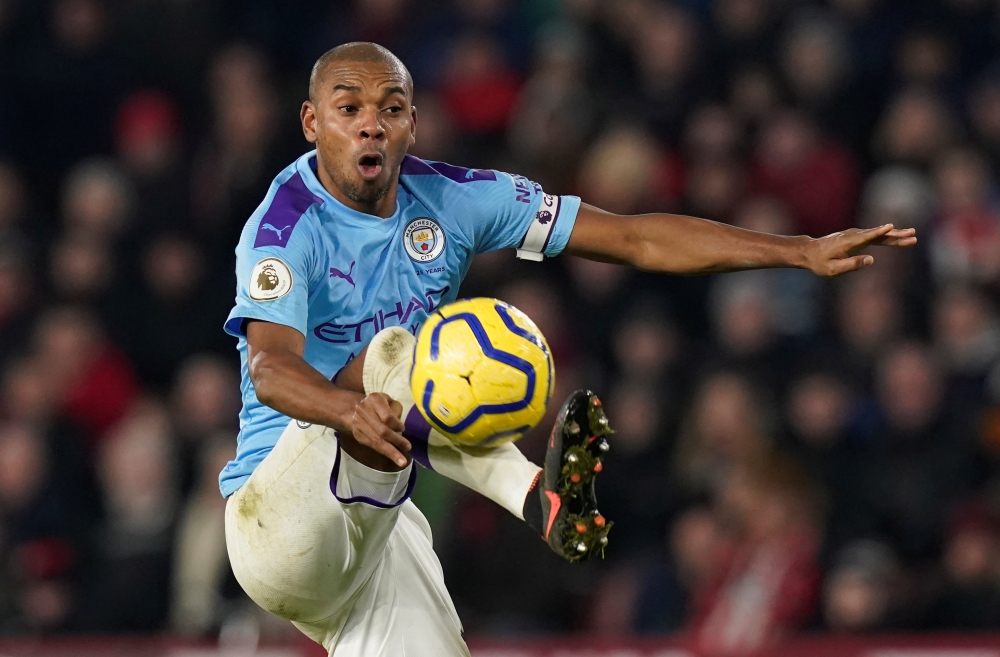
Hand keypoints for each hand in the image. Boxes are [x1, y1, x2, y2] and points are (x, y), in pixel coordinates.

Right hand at [348, 392, 410, 467]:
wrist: (354, 408)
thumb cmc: (378, 404)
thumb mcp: (389, 400)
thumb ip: (395, 409)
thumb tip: (399, 427)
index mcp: (374, 399)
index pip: (387, 416)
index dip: (396, 425)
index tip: (403, 428)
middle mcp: (364, 411)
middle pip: (381, 430)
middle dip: (396, 441)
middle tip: (408, 447)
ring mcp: (358, 423)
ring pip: (376, 441)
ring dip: (390, 452)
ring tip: (402, 461)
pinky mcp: (357, 434)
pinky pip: (371, 445)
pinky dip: (383, 452)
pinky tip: (393, 457)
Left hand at [803, 224, 917, 276]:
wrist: (809, 251)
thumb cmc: (819, 263)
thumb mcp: (832, 270)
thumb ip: (852, 264)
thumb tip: (871, 260)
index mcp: (848, 243)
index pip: (866, 237)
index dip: (878, 232)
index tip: (891, 227)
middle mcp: (853, 236)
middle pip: (878, 235)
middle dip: (896, 235)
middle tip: (913, 235)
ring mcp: (855, 235)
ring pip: (878, 234)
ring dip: (895, 234)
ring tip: (912, 234)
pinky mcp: (856, 236)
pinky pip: (874, 235)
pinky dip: (886, 235)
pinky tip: (897, 234)